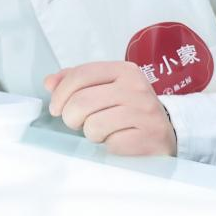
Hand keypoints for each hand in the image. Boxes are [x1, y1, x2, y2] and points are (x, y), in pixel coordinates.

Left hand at [46, 61, 176, 155]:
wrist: (166, 133)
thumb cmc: (129, 109)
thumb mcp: (106, 88)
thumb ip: (77, 82)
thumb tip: (49, 82)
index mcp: (124, 70)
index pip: (80, 75)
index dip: (60, 94)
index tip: (56, 108)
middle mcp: (136, 87)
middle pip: (81, 102)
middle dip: (71, 117)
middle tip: (78, 123)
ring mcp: (144, 113)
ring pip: (93, 126)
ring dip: (91, 133)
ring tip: (103, 131)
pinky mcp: (148, 138)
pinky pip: (110, 144)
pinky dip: (108, 146)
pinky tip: (118, 140)